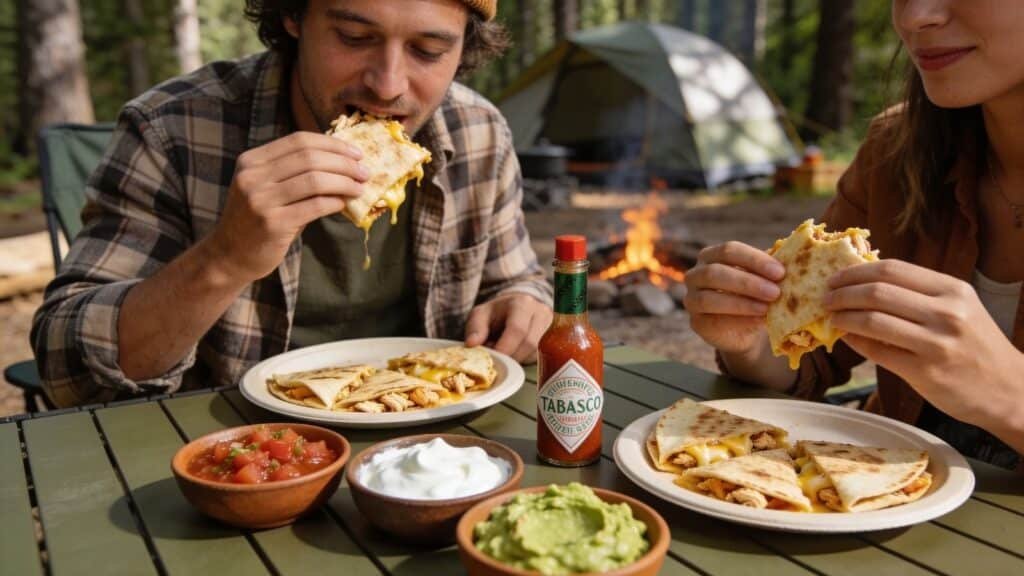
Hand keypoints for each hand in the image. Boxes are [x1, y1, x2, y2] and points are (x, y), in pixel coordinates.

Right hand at [205, 132, 368, 282]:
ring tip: (360, 188)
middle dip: (344, 163)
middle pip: (309, 157)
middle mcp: (252, 176)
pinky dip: (335, 202)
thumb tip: (342, 162)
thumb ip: (295, 173)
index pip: (299, 141)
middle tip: (364, 172)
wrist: (229, 256)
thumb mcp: (267, 188)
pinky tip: (344, 204)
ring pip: (315, 180)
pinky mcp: (272, 223)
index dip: (332, 144)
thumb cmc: (257, 220)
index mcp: (251, 160)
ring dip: (344, 182)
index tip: (356, 153)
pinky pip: (315, 206)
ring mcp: (260, 199)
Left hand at [464, 293, 552, 362]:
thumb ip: (475, 328)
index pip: (517, 329)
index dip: (506, 347)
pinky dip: (526, 359)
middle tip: (498, 359)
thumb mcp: (480, 315)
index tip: (495, 359)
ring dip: (518, 358)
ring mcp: (551, 326)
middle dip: (511, 356)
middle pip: (530, 343)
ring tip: (506, 353)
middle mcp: (541, 312)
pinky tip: (516, 354)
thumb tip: (472, 344)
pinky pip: (542, 356)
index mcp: (522, 303)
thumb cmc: (496, 313)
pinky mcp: (554, 338)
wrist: (515, 309)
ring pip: (537, 352)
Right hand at [683, 241, 784, 353]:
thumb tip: (792, 259)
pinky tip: (758, 321)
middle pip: (715, 272)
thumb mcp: (763, 278)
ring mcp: (691, 299)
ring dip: (741, 303)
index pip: (729, 250)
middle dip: (747, 283)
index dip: (754, 260)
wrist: (745, 328)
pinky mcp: (696, 323)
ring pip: (709, 298)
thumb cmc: (755, 295)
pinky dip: (737, 321)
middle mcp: (696, 274)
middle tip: (775, 292)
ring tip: (767, 309)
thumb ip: (770, 270)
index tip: (780, 272)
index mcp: (711, 256)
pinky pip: (713, 321)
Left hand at [826, 259, 1023, 428]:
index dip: (856, 271)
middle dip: (842, 293)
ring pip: (873, 321)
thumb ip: (918, 294)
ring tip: (831, 317)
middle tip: (824, 297)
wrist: (1008, 389)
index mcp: (952, 290)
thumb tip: (863, 282)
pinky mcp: (925, 372)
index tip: (835, 277)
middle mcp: (947, 313)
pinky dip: (855, 341)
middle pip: (878, 292)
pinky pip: (877, 351)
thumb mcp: (959, 308)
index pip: (892, 269)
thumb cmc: (975, 344)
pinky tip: (847, 337)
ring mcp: (936, 343)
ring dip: (843, 317)